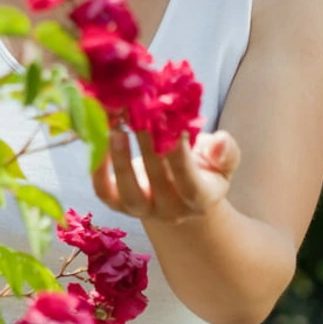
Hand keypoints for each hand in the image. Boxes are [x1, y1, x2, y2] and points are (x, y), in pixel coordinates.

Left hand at [91, 129, 240, 223]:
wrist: (177, 193)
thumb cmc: (201, 168)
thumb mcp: (220, 160)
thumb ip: (225, 152)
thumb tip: (219, 141)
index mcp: (200, 199)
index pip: (190, 183)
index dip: (181, 156)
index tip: (173, 125)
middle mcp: (170, 210)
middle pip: (157, 181)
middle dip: (148, 146)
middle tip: (139, 114)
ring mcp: (141, 209)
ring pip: (128, 192)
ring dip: (120, 159)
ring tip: (116, 128)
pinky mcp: (117, 204)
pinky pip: (104, 191)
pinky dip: (97, 169)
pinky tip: (97, 139)